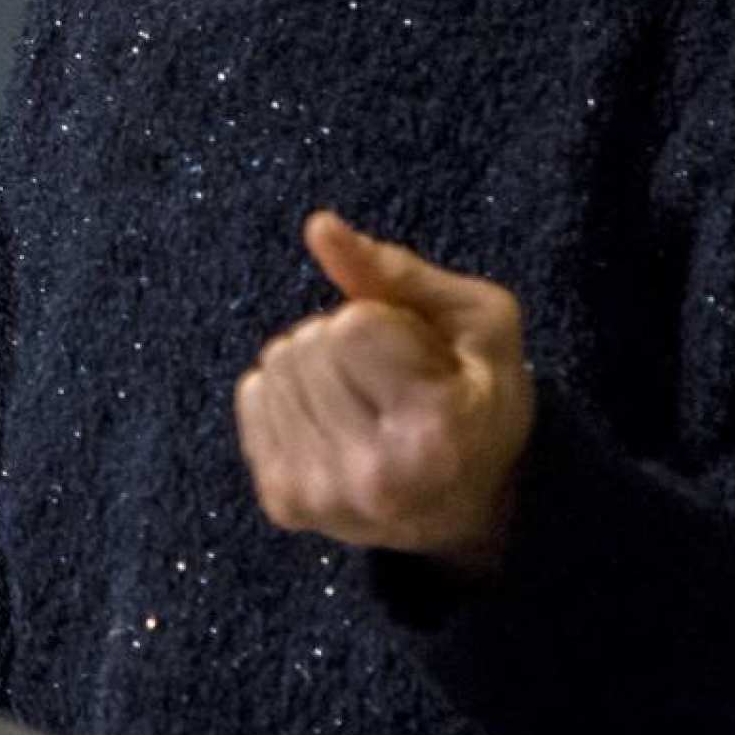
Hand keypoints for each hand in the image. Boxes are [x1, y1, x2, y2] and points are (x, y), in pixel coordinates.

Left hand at [234, 211, 536, 571]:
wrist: (468, 507)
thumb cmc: (483, 401)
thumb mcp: (480, 323)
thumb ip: (400, 270)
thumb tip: (319, 227)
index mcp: (435, 436)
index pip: (352, 325)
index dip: (387, 322)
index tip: (424, 362)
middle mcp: (375, 479)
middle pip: (306, 345)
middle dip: (344, 344)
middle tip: (393, 385)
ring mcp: (323, 498)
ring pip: (273, 367)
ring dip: (314, 368)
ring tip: (366, 404)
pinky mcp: (285, 504)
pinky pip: (251, 396)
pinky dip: (285, 395)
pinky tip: (332, 423)